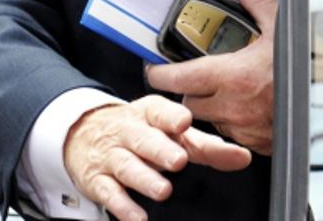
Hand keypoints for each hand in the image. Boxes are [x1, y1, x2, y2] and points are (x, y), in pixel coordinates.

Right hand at [63, 95, 250, 220]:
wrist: (81, 132)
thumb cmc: (137, 132)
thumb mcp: (168, 132)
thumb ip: (205, 145)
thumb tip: (241, 157)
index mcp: (147, 114)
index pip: (159, 112)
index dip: (171, 117)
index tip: (184, 122)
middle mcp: (127, 132)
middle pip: (142, 139)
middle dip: (159, 149)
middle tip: (178, 160)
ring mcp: (110, 156)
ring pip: (126, 166)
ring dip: (144, 178)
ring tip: (163, 190)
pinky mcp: (97, 179)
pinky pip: (109, 192)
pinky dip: (122, 206)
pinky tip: (137, 217)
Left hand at [145, 0, 277, 154]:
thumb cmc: (312, 69)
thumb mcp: (282, 28)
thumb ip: (256, 4)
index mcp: (230, 76)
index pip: (176, 79)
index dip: (159, 73)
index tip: (154, 67)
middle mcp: (231, 106)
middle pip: (187, 103)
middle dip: (187, 90)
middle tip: (196, 76)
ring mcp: (244, 129)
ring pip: (209, 120)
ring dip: (210, 107)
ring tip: (225, 90)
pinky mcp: (257, 145)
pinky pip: (233, 135)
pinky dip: (233, 122)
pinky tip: (247, 106)